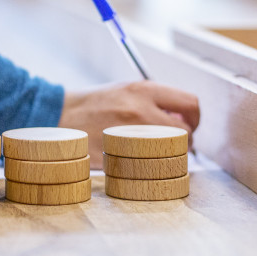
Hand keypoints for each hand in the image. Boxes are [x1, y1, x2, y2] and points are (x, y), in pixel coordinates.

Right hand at [58, 81, 199, 168]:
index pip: (190, 104)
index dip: (194, 118)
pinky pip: (147, 166)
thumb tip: (184, 117)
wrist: (62, 115)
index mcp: (143, 90)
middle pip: (184, 132)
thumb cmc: (98, 103)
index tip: (188, 124)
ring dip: (169, 155)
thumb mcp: (128, 90)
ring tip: (156, 152)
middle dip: (184, 140)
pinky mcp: (117, 155)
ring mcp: (128, 135)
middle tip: (173, 142)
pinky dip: (149, 166)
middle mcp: (139, 110)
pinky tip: (139, 161)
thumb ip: (157, 100)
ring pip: (169, 152)